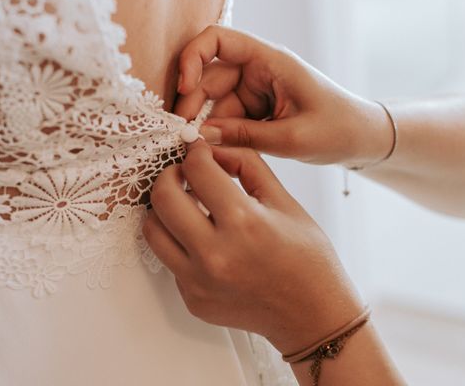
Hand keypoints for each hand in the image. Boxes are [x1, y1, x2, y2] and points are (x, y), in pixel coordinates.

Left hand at [143, 140, 364, 354]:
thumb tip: (211, 148)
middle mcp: (215, 254)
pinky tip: (202, 239)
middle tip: (183, 174)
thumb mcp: (284, 200)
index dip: (195, 151)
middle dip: (169, 175)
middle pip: (162, 197)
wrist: (311, 315)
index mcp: (244, 222)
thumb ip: (246, 164)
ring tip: (186, 205)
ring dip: (163, 211)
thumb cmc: (305, 258)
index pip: (197, 169)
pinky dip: (179, 242)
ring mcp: (198, 281)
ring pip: (153, 230)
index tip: (199, 151)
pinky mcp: (192, 299)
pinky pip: (168, 259)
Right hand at [174, 25, 393, 165]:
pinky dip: (218, 132)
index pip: (217, 40)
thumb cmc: (338, 130)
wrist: (363, 140)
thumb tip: (201, 136)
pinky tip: (214, 151)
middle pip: (209, 75)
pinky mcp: (255, 108)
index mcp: (270, 60)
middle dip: (193, 102)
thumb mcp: (291, 138)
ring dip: (204, 122)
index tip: (183, 89)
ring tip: (197, 148)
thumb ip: (244, 136)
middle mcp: (258, 69)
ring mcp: (255, 89)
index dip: (192, 58)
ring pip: (215, 101)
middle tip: (182, 134)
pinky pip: (226, 116)